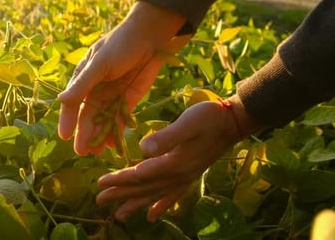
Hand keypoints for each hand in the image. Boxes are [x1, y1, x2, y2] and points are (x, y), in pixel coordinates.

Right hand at [58, 1, 186, 154]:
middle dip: (85, 134)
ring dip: (100, 136)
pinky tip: (114, 144)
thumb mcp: (100, 63)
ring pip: (103, 121)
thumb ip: (83, 84)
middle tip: (83, 152)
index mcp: (84, 78)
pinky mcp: (129, 100)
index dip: (67, 120)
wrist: (150, 37)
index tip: (64, 136)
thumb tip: (61, 100)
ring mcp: (112, 96)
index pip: (72, 103)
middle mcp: (95, 90)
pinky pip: (120, 119)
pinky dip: (116, 131)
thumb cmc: (121, 44)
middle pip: (88, 116)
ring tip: (98, 152)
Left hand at [95, 97, 262, 221]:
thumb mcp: (188, 123)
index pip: (140, 176)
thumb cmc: (209, 118)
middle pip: (144, 189)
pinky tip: (153, 215)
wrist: (234, 122)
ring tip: (119, 216)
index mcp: (174, 163)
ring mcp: (185, 178)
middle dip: (120, 194)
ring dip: (136, 204)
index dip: (119, 180)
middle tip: (99, 201)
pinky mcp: (191, 175)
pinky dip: (161, 206)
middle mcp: (178, 176)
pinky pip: (172, 196)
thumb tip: (143, 150)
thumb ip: (167, 137)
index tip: (99, 183)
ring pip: (155, 195)